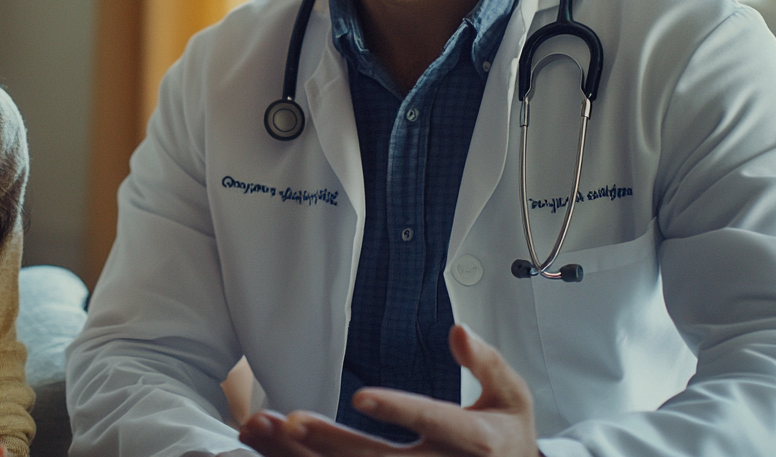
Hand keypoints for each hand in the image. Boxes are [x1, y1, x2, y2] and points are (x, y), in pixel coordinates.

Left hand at [238, 325, 538, 455]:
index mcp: (475, 442)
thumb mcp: (514, 398)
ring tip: (261, 428)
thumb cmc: (508, 440)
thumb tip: (458, 331)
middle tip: (290, 420)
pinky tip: (270, 448)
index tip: (362, 396)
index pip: (434, 421)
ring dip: (301, 456)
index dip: (399, 410)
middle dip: (332, 441)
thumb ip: (487, 363)